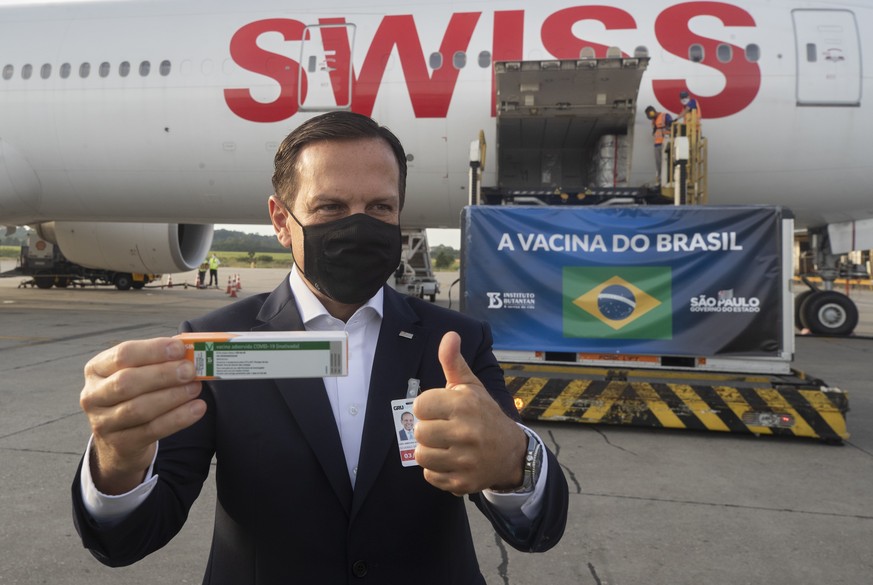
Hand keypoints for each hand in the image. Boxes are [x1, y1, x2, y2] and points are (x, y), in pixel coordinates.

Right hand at [79, 338, 205, 494]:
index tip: (180, 348)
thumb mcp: (137, 373)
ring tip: (196, 388)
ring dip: (172, 396)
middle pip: (127, 382)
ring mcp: (103, 423)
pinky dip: (178, 418)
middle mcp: (93, 395)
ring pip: (139, 408)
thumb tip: (186, 347)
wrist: (119, 441)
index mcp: (96, 369)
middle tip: (190, 370)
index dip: (153, 350)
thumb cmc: (133, 395)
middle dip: (163, 374)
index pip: (122, 354)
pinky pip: (152, 430)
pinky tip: (197, 408)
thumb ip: (157, 360)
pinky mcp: (121, 444)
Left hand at [413, 332, 525, 495]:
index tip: (441, 410)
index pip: (420, 405)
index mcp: (464, 405)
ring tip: (446, 445)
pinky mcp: (462, 483)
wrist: (512, 452)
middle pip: (419, 432)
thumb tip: (449, 335)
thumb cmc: (484, 414)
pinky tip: (452, 461)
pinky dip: (437, 470)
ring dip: (430, 450)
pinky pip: (430, 476)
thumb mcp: (471, 386)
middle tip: (445, 428)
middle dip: (429, 429)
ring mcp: (465, 460)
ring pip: (421, 455)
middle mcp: (466, 432)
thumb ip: (454, 362)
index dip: (428, 407)